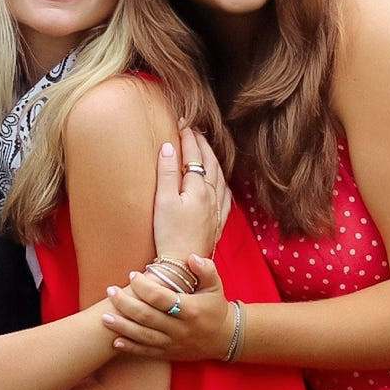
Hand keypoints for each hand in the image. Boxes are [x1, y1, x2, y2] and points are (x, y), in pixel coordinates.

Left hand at [103, 255, 232, 361]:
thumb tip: (190, 257)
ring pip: (143, 336)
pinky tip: (114, 341)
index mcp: (191, 310)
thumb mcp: (215, 285)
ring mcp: (173, 343)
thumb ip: (205, 269)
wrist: (225, 338)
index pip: (162, 298)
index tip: (133, 275)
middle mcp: (180, 329)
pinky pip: (147, 352)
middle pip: (147, 316)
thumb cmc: (216, 307)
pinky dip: (130, 348)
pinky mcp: (169, 354)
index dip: (144, 286)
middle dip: (126, 304)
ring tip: (104, 317)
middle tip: (110, 291)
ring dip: (122, 327)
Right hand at [151, 126, 227, 263]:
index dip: (188, 138)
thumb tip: (167, 147)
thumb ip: (166, 173)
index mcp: (198, 188)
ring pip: (220, 177)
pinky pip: (226, 196)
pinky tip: (221, 183)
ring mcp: (217, 210)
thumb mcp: (163, 201)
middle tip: (194, 130)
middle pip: (210, 163)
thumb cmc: (169, 234)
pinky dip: (223, 182)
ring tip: (206, 149)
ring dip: (213, 159)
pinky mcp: (217, 223)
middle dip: (202, 144)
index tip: (182, 123)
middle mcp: (212, 196)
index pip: (194, 155)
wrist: (183, 265)